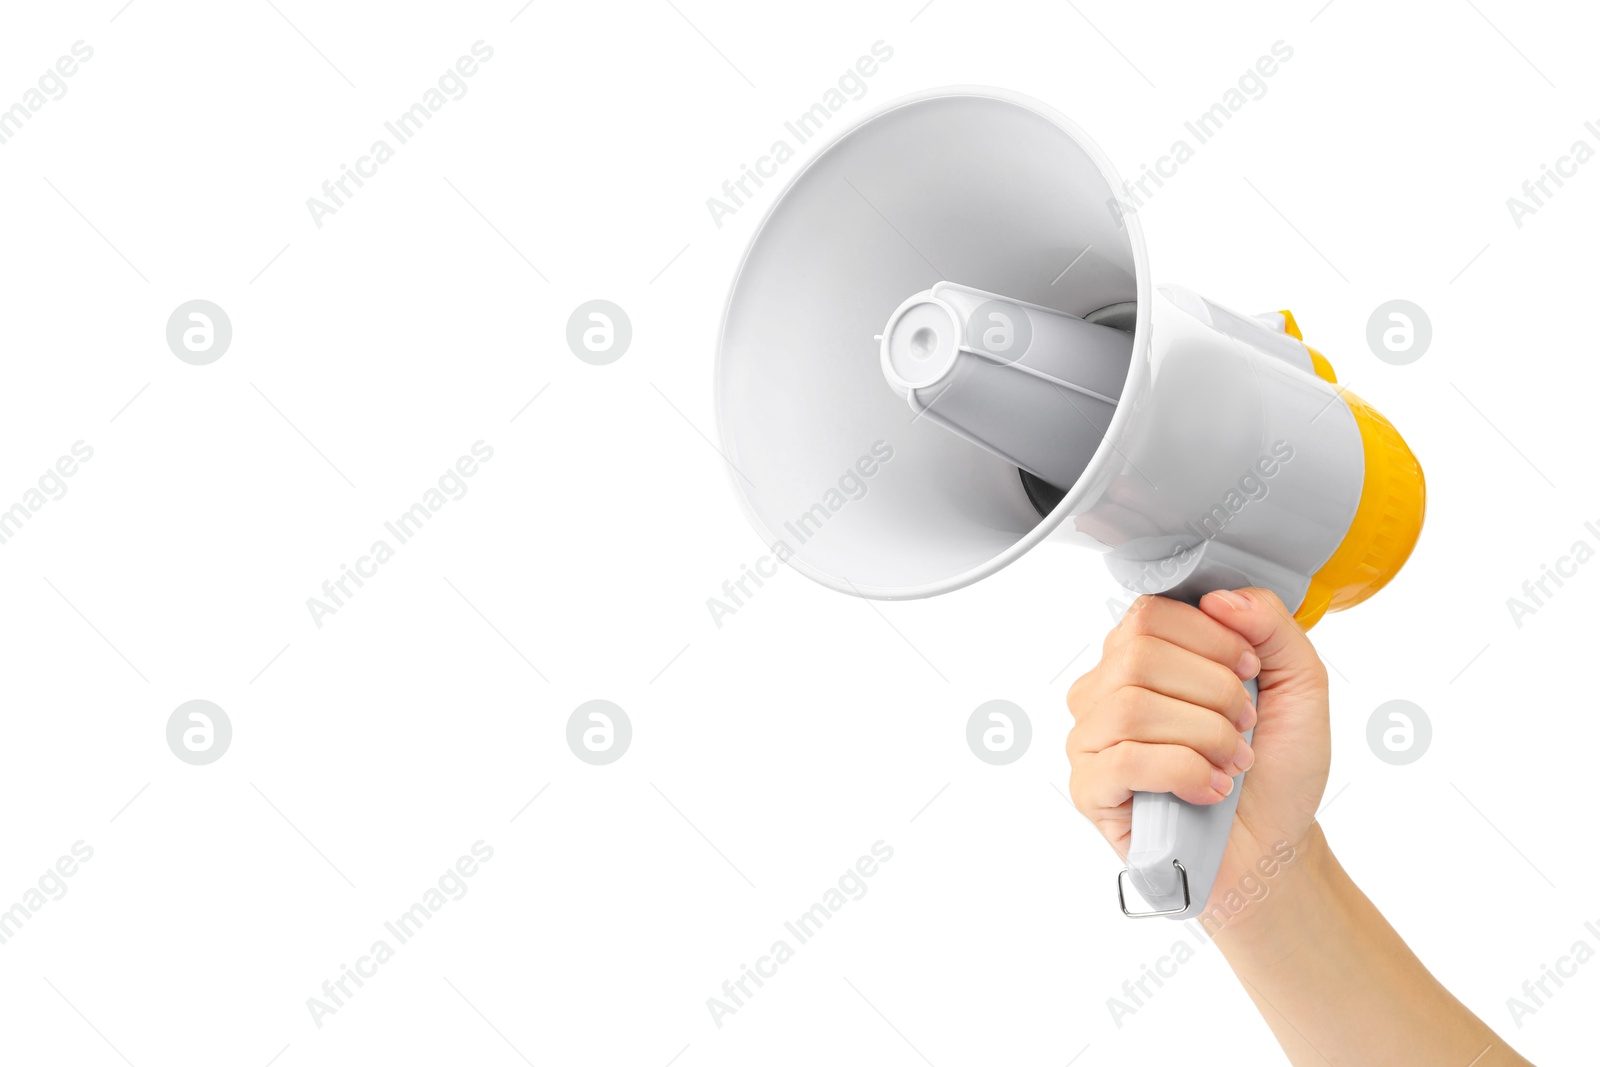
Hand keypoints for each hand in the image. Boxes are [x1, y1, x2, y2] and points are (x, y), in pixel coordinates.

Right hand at [1065, 588, 1330, 913]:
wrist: (1275, 846)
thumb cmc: (1276, 768)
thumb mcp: (1299, 683)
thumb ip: (1272, 625)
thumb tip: (1220, 599)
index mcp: (1142, 654)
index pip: (1150, 613)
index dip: (1211, 638)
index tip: (1250, 671)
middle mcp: (1106, 690)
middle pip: (1139, 655)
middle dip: (1214, 692)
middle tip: (1245, 725)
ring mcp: (1091, 739)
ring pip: (1132, 706)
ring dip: (1205, 735)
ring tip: (1232, 762)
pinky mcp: (1090, 788)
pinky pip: (1125, 759)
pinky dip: (1183, 771)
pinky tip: (1210, 788)